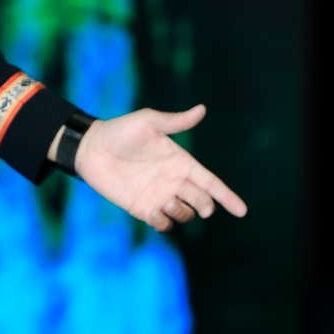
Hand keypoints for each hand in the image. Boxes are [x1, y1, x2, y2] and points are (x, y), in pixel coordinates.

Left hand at [70, 105, 246, 231]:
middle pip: (201, 201)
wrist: (91, 149)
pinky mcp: (142, 208)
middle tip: (201, 208)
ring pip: (184, 215)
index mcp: (180, 161)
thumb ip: (175, 122)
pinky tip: (155, 214)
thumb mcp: (148, 122)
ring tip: (168, 202)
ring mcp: (158, 195)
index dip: (227, 197)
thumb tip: (202, 109)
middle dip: (205, 207)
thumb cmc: (120, 131)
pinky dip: (164, 223)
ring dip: (182, 213)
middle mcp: (173, 180)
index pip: (210, 182)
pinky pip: (162, 224)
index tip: (242, 211)